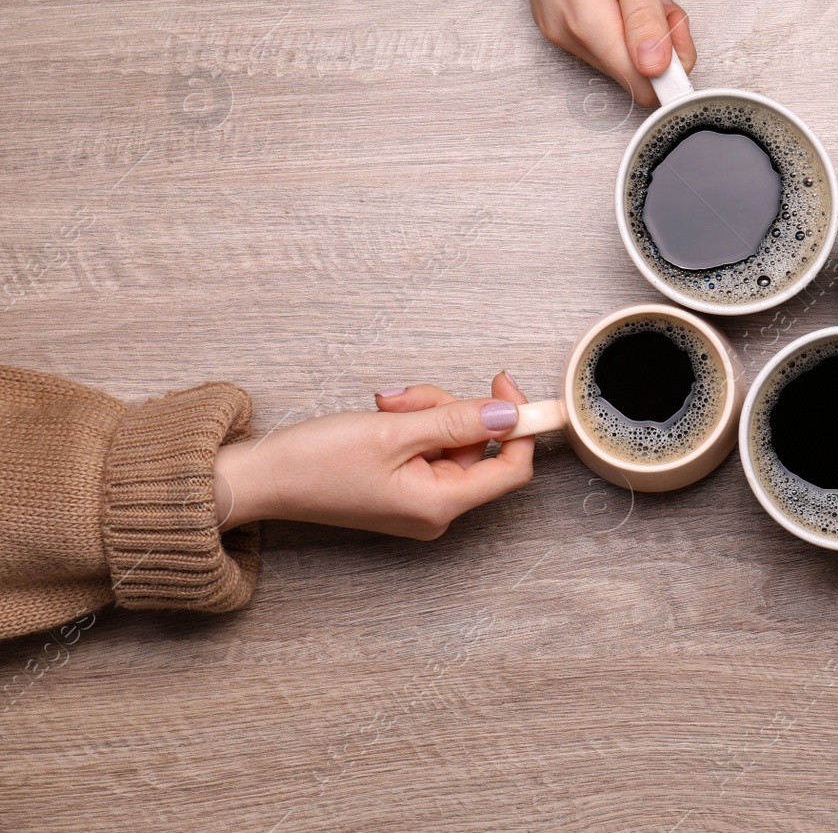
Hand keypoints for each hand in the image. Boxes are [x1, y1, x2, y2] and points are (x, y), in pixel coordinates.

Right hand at [213, 372, 532, 539]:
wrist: (260, 479)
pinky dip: (412, 423)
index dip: (517, 424)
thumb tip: (508, 414)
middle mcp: (435, 510)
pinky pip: (427, 446)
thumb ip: (456, 421)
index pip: (510, 468)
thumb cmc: (315, 463)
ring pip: (450, 439)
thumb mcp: (393, 431)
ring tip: (384, 405)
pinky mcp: (402, 486)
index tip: (503, 385)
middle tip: (406, 397)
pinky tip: (381, 416)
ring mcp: (419, 499)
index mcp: (440, 505)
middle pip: (476, 446)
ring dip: (425, 411)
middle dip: (448, 408)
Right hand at [485, 0, 696, 105]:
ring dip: (642, 21)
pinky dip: (622, 11)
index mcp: (587, 22)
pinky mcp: (556, 15)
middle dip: (660, 38)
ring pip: (621, 51)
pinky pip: (603, 33)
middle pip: (634, 70)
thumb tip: (658, 69)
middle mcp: (567, 35)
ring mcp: (558, 26)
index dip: (673, 67)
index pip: (642, 85)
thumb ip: (645, 16)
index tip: (680, 27)